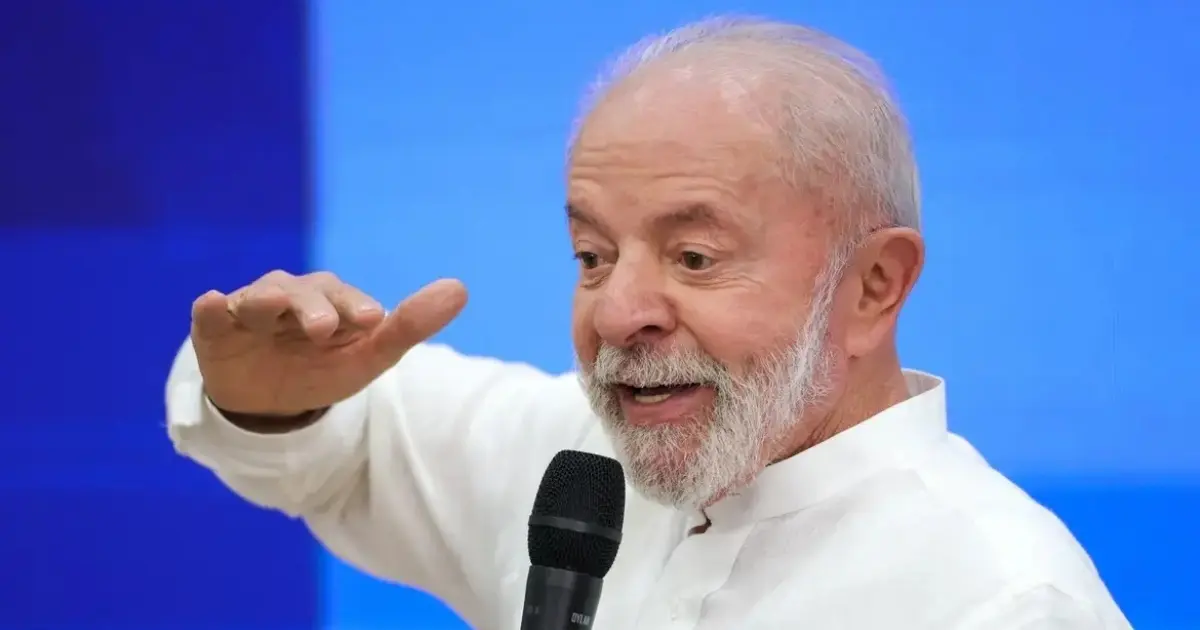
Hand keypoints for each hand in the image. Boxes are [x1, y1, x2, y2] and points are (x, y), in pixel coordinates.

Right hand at [190, 270, 466, 416]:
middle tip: (324, 329)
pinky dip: (211, 308)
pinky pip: (210, 314)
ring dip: (264, 302)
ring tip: (269, 308)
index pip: (345, 298)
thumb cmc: (322, 368)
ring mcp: (250, 310)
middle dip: (312, 308)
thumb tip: (461, 288)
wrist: (267, 400)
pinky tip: (212, 303)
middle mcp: (291, 296)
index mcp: (330, 300)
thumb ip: (410, 325)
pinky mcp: (215, 328)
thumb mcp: (367, 355)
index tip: (373, 320)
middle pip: (302, 294)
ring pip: (257, 299)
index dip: (356, 308)